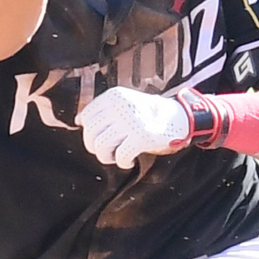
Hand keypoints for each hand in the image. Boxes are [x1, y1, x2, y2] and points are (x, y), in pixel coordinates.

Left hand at [75, 86, 189, 169]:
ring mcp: (132, 120)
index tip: (99, 138)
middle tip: (108, 151)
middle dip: (95, 148)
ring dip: (107, 157)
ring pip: (101, 146)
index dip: (89, 132)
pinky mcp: (142, 136)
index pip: (86, 116)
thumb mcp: (125, 104)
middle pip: (90, 133)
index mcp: (115, 96)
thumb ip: (103, 110)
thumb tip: (78, 120)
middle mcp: (121, 105)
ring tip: (116, 157)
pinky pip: (121, 156)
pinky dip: (123, 163)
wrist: (180, 118)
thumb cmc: (148, 115)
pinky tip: (129, 161)